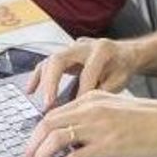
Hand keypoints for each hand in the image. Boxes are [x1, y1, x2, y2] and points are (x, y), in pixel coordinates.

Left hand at [23, 91, 156, 156]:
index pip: (54, 113)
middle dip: (32, 146)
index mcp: (93, 98)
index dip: (38, 132)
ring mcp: (99, 127)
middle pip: (47, 124)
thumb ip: (96, 117)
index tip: (34, 146)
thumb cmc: (155, 120)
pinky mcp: (108, 146)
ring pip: (54, 140)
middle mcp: (92, 109)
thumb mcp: (118, 109)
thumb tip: (77, 137)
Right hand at [25, 37, 139, 106]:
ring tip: (39, 100)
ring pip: (51, 59)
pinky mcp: (65, 53)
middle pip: (60, 59)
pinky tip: (31, 90)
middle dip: (52, 82)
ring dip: (43, 80)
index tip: (76, 111)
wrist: (126, 53)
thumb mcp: (120, 80)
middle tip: (48, 103)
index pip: (86, 73)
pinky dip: (38, 76)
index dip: (81, 92)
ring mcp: (73, 48)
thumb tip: (83, 108)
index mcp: (101, 50)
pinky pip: (47, 62)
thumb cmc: (122, 67)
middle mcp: (84, 45)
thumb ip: (102, 91)